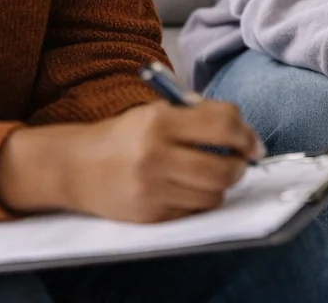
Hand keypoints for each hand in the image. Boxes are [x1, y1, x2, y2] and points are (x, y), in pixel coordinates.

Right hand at [0, 100, 263, 222]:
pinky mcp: (151, 215)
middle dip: (239, 165)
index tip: (251, 141)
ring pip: (214, 195)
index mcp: (158, 121)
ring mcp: (152, 189)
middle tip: (239, 160)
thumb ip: (197, 117)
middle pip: (224, 168)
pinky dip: (199, 200)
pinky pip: (195, 212)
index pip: (222, 124)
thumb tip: (244, 133)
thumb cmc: (122, 136)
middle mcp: (155, 155)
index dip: (246, 134)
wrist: (76, 167)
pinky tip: (186, 187)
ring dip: (221, 185)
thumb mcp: (155, 112)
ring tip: (209, 173)